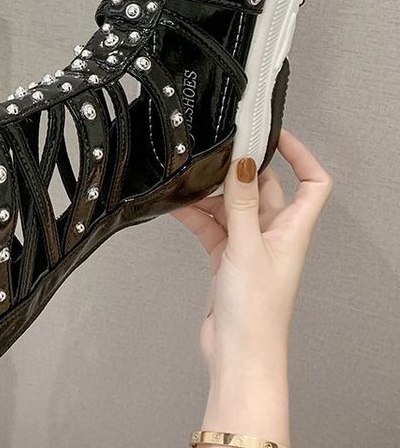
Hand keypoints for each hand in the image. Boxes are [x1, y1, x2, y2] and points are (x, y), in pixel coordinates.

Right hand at [172, 129, 331, 442]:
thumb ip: (240, 202)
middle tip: (213, 154)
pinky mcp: (226, 258)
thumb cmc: (256, 313)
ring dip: (209, 195)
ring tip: (185, 184)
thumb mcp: (246, 247)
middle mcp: (273, 235)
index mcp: (292, 231)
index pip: (312, 183)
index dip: (300, 156)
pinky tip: (176, 207)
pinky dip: (195, 215)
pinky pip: (211, 225)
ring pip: (230, 206)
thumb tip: (243, 161)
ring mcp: (248, 246)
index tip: (273, 134)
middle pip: (261, 189)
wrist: (237, 354)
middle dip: (237, 172)